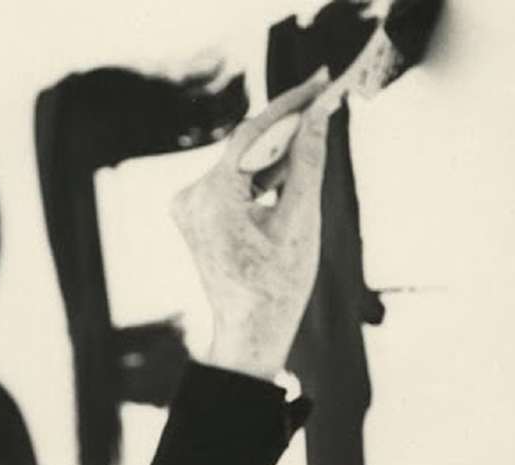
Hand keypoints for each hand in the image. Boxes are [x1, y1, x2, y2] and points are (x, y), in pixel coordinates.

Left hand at [171, 71, 335, 380]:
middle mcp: (191, 196)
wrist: (250, 330)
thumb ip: (308, 161)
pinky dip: (261, 175)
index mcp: (211, 197)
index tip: (319, 82)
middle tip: (325, 98)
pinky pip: (233, 182)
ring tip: (315, 137)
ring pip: (241, 164)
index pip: (253, 134)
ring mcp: (189, 206)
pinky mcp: (197, 214)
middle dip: (287, 127)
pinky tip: (290, 172)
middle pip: (246, 147)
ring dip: (277, 152)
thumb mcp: (300, 219)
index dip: (290, 105)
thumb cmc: (277, 285)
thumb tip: (319, 114)